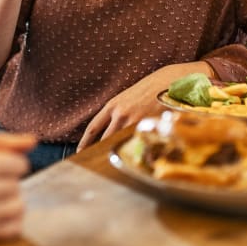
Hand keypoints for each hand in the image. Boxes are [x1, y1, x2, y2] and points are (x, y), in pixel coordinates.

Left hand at [76, 61, 214, 150]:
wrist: (166, 81)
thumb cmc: (147, 90)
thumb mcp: (127, 98)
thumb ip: (118, 113)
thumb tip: (111, 130)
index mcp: (112, 105)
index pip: (93, 127)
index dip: (85, 141)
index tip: (80, 151)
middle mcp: (120, 114)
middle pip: (105, 139)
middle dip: (100, 151)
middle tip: (96, 163)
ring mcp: (134, 121)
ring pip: (121, 143)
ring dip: (119, 153)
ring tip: (116, 165)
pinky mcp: (148, 126)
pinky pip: (138, 143)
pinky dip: (137, 152)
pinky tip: (138, 160)